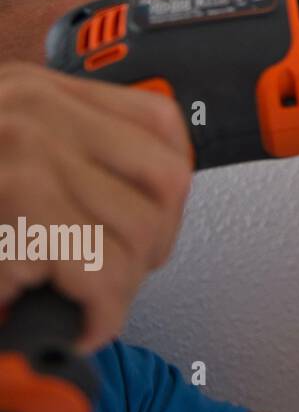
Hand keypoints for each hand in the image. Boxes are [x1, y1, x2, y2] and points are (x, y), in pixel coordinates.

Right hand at [0, 63, 192, 351]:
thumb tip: (141, 195)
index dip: (170, 184)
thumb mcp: (1, 145)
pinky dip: (103, 312)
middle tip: (124, 273)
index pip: (158, 122)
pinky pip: (103, 271)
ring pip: (137, 231)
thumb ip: (60, 151)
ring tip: (90, 301)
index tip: (158, 221)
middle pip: (163, 179)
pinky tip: (80, 321)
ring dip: (123, 284)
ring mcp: (26, 156)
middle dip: (156, 239)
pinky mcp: (19, 208)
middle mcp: (36, 111)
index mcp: (36, 90)